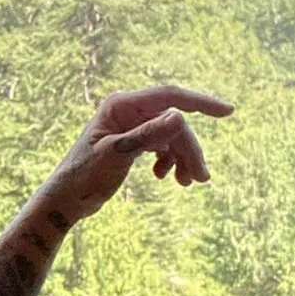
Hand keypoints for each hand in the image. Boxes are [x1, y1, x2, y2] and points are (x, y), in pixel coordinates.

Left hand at [42, 85, 233, 224]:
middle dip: (190, 150)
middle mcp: (128, 110)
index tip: (228, 111)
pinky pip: (163, 146)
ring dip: (183, 159)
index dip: (201, 102)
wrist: (66, 199)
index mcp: (121, 105)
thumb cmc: (83, 176)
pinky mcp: (134, 141)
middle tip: (201, 178)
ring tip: (188, 184)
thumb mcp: (116, 155)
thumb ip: (146, 136)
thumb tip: (179, 116)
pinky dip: (170, 162)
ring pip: (172, 137)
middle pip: (174, 123)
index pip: (169, 96)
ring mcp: (132, 125)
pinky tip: (166, 177)